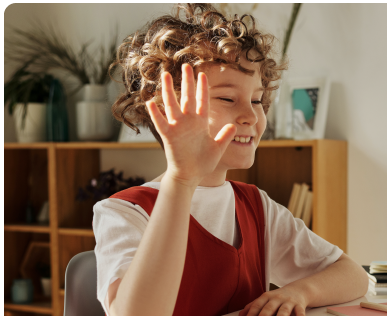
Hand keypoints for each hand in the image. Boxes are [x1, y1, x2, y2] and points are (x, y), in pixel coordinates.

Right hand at [146, 64, 236, 186]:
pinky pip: (161, 123)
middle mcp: (188, 122)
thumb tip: (233, 126)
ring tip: (166, 75)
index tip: (203, 74)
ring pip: (172, 105)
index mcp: (201, 122)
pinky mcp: (169, 136)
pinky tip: (151, 102)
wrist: (191, 175)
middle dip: (187, 82)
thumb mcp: (218, 148)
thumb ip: (224, 136)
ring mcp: (178, 128)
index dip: (202, 88)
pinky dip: (156, 114)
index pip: (202, 101)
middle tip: (186, 66)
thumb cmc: (203, 162)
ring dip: (169, 90)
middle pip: (187, 97)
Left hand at [238, 285, 309, 315]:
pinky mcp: (299, 305)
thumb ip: (254, 306)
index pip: (258, 304)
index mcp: (268, 297)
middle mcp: (278, 298)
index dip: (252, 313)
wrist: (298, 289)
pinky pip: (300, 311)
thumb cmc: (279, 297)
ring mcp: (289, 301)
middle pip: (270, 307)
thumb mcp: (266, 299)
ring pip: (284, 309)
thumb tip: (241, 315)